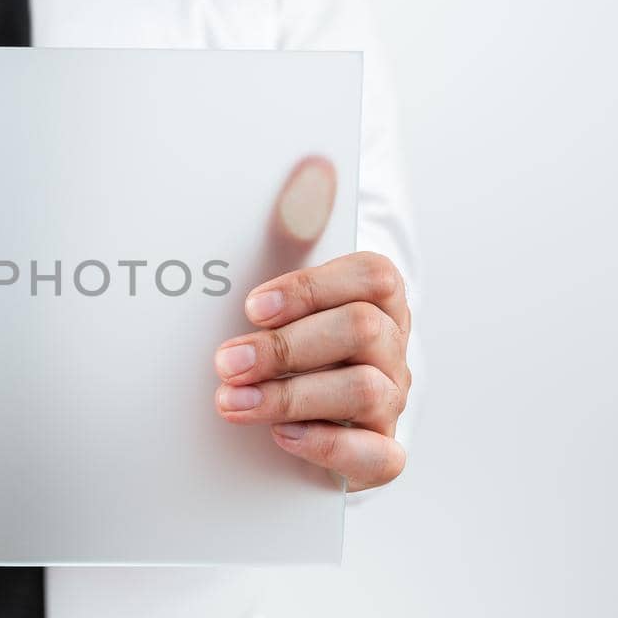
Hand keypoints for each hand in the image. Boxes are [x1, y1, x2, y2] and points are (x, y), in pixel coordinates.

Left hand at [211, 158, 411, 490]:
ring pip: (364, 391)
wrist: (302, 404)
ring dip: (290, 395)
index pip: (369, 277)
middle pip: (360, 332)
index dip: (310, 289)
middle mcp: (392, 345)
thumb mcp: (282, 274)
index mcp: (378, 295)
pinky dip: (328, 447)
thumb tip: (312, 161)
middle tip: (224, 361)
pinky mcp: (383, 453)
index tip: (251, 305)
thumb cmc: (288, 329)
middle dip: (286, 347)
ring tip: (232, 402)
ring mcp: (392, 400)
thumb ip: (294, 224)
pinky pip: (377, 456)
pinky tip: (281, 436)